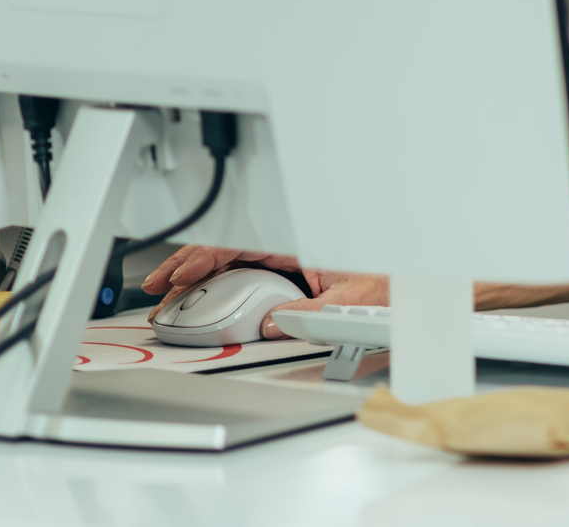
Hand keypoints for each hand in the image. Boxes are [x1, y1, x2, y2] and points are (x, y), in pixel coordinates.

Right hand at [141, 245, 389, 339]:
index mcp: (299, 244)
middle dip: (186, 266)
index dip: (204, 258)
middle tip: (156, 287)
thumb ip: (309, 315)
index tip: (180, 275)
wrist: (412, 288)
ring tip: (168, 297)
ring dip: (197, 278)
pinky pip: (245, 275)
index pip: (239, 244)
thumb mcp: (350, 300)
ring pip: (231, 263)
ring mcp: (286, 262)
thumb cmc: (389, 283)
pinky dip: (218, 285)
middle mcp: (289, 249)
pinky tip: (201, 299)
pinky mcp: (288, 276)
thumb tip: (271, 324)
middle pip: (226, 251)